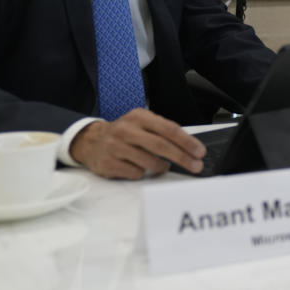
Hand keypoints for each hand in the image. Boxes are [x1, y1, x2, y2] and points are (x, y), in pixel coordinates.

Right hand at [69, 108, 205, 178]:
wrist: (90, 141)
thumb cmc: (125, 133)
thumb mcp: (142, 123)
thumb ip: (162, 131)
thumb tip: (190, 147)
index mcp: (139, 116)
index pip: (169, 129)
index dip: (187, 142)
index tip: (199, 152)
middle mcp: (126, 129)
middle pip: (161, 146)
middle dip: (182, 158)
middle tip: (196, 166)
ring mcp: (115, 147)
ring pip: (149, 162)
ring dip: (162, 167)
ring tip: (162, 166)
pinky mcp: (108, 163)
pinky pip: (136, 173)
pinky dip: (143, 173)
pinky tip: (139, 167)